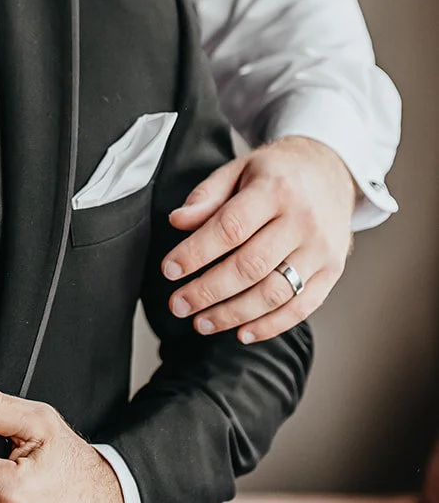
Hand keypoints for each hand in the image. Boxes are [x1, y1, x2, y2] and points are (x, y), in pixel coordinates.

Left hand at [163, 136, 356, 342]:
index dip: (196, 252)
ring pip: (274, 293)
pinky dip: (270, 326)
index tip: (169, 270)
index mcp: (275, 190)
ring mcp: (321, 249)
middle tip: (177, 305)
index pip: (230, 228)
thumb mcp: (239, 169)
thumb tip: (178, 222)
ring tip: (201, 322)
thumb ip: (207, 196)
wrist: (332, 171)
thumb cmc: (278, 172)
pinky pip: (301, 307)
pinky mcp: (332, 271)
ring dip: (233, 314)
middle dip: (208, 291)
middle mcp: (303, 221)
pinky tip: (242, 333)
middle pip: (250, 266)